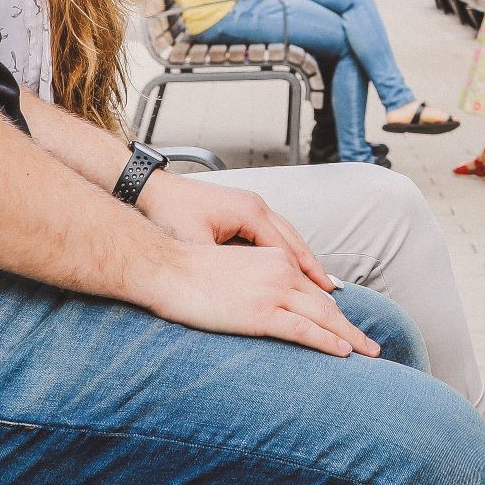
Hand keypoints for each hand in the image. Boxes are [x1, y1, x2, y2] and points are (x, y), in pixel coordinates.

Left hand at [138, 172, 334, 290]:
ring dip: (302, 258)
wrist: (151, 189)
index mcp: (250, 212)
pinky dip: (285, 251)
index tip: (323, 295)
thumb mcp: (195, 244)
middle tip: (332, 291)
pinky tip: (289, 267)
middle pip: (294, 240)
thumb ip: (222, 265)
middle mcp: (256, 206)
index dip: (304, 274)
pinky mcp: (241, 210)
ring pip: (286, 235)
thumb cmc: (170, 214)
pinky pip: (272, 233)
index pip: (286, 249)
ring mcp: (250, 205)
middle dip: (313, 267)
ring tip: (319, 281)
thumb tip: (244, 288)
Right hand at [140, 242, 378, 358]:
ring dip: (350, 337)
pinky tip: (344, 352)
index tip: (350, 328)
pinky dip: (328, 342)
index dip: (335, 312)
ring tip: (370, 354)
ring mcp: (273, 293)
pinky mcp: (261, 314)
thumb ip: (255, 285)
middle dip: (351, 327)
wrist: (167, 269)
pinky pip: (304, 330)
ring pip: (323, 318)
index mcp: (276, 261)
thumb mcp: (233, 274)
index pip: (313, 291)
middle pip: (326, 305)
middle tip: (374, 346)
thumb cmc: (191, 275)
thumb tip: (262, 306)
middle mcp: (282, 272)